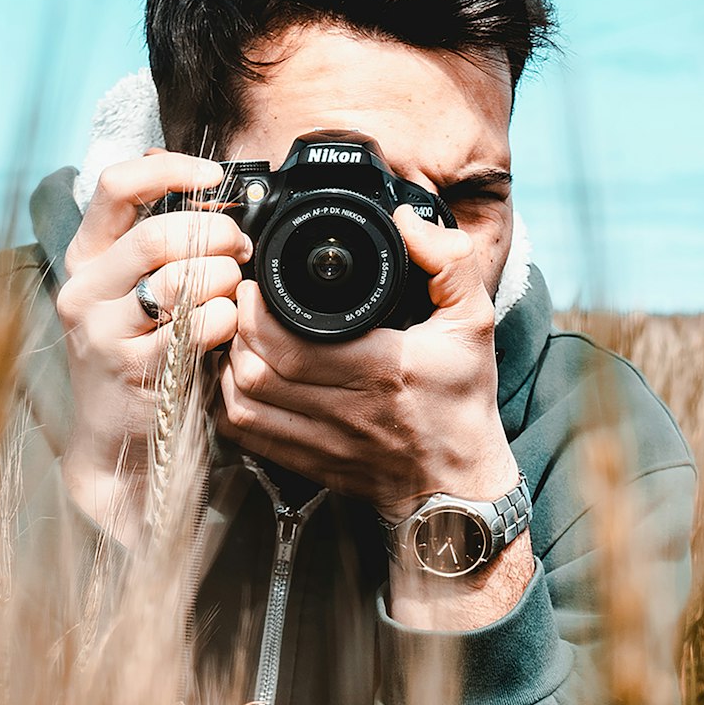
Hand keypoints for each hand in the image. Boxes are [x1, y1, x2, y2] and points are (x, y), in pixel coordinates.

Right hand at [57, 150, 252, 539]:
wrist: (116, 443)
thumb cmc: (140, 357)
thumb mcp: (135, 292)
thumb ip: (156, 239)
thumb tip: (195, 174)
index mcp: (86, 258)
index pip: (115, 185)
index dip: (170, 170)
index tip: (213, 177)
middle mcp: (84, 291)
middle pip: (158, 234)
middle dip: (217, 234)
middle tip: (240, 248)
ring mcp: (102, 333)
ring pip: (180, 279)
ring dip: (225, 280)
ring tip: (233, 292)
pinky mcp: (131, 370)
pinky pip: (197, 326)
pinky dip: (226, 321)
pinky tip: (226, 330)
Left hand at [217, 205, 517, 522]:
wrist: (458, 484)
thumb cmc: (461, 401)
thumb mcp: (474, 322)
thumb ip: (450, 262)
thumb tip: (407, 220)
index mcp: (385, 372)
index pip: (294, 347)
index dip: (257, 314)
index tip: (254, 285)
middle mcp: (349, 412)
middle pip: (258, 372)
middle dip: (235, 330)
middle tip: (239, 302)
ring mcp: (323, 444)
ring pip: (244, 404)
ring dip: (228, 365)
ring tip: (236, 334)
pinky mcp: (307, 464)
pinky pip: (247, 435)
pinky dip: (230, 402)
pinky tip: (237, 375)